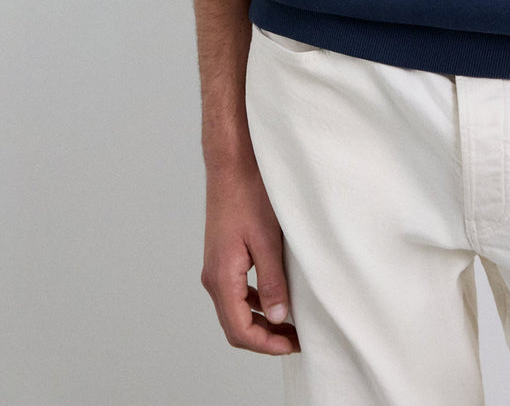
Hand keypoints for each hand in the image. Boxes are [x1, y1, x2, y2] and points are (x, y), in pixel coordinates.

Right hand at [201, 158, 299, 354]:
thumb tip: (279, 318)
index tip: (294, 345)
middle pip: (235, 326)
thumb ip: (272, 282)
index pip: (239, 330)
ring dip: (260, 323)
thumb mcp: (267, 240)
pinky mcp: (222, 258)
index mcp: (222, 277)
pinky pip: (235, 293)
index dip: (267, 345)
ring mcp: (216, 268)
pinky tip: (274, 299)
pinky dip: (254, 304)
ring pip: (234, 311)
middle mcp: (213, 277)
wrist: (231, 164)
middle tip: (296, 339)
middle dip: (265, 339)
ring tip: (290, 324)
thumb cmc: (249, 194)